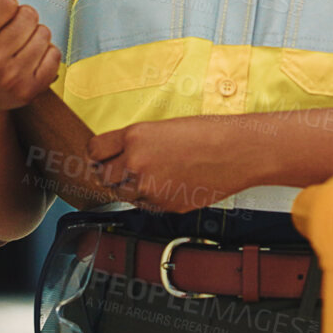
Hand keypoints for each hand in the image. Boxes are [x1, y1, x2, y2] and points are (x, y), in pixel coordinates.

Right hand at [0, 0, 59, 122]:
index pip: (5, 2)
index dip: (3, 4)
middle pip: (28, 15)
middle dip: (20, 17)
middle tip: (8, 30)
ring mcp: (11, 78)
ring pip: (43, 33)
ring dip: (33, 34)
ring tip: (18, 44)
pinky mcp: (30, 90)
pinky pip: (54, 54)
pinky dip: (45, 52)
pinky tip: (28, 57)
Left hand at [86, 117, 262, 212]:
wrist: (237, 152)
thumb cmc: (208, 134)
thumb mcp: (164, 127)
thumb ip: (136, 142)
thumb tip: (118, 157)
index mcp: (135, 137)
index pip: (94, 150)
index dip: (97, 154)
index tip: (101, 156)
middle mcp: (136, 163)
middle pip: (103, 176)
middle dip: (111, 173)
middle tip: (125, 168)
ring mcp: (150, 187)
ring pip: (122, 194)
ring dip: (129, 188)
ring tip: (151, 176)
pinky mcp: (164, 205)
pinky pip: (145, 205)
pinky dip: (151, 198)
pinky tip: (168, 184)